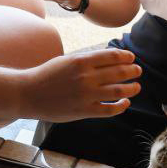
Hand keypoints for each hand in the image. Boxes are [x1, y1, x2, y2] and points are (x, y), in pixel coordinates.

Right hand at [20, 48, 140, 121]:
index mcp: (81, 61)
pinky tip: (125, 103)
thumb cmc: (47, 75)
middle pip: (119, 72)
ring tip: (136, 86)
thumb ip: (87, 59)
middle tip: (137, 71)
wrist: (28, 93)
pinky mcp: (84, 111)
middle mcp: (86, 77)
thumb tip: (111, 58)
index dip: (126, 57)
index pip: (113, 56)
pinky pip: (109, 109)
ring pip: (119, 91)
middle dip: (132, 71)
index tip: (131, 58)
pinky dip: (121, 106)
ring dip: (132, 88)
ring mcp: (86, 95)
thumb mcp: (67, 60)